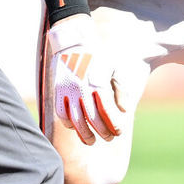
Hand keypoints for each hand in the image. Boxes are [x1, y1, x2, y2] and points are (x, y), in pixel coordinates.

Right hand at [48, 14, 124, 144]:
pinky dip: (68, 123)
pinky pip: (61, 113)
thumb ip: (120, 90)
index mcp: (98, 83)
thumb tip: (124, 111)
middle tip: (109, 138)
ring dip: (84, 134)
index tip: (119, 132)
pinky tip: (75, 128)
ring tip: (91, 141)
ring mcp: (69, 90)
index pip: (107, 111)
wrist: (74, 42)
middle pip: (93, 119)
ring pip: (76, 120)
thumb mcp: (114, 69)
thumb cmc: (98, 56)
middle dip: (103, 132)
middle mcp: (83, 88)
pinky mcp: (58, 90)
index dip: (114, 125)